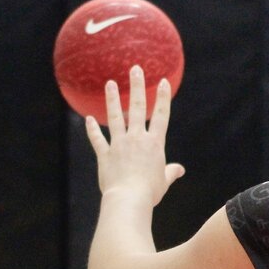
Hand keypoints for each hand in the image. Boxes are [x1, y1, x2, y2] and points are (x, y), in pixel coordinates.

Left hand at [85, 64, 185, 204]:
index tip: (162, 81)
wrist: (129, 199)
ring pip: (115, 117)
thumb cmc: (149, 192)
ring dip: (113, 100)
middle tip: (135, 69)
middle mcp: (137, 139)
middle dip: (137, 87)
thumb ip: (170, 172)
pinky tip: (88, 119)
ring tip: (110, 83)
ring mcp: (119, 145)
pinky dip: (92, 130)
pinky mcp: (105, 154)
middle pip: (138, 108)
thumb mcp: (164, 181)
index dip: (162, 98)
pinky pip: (97, 140)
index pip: (161, 116)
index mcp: (154, 144)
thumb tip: (180, 170)